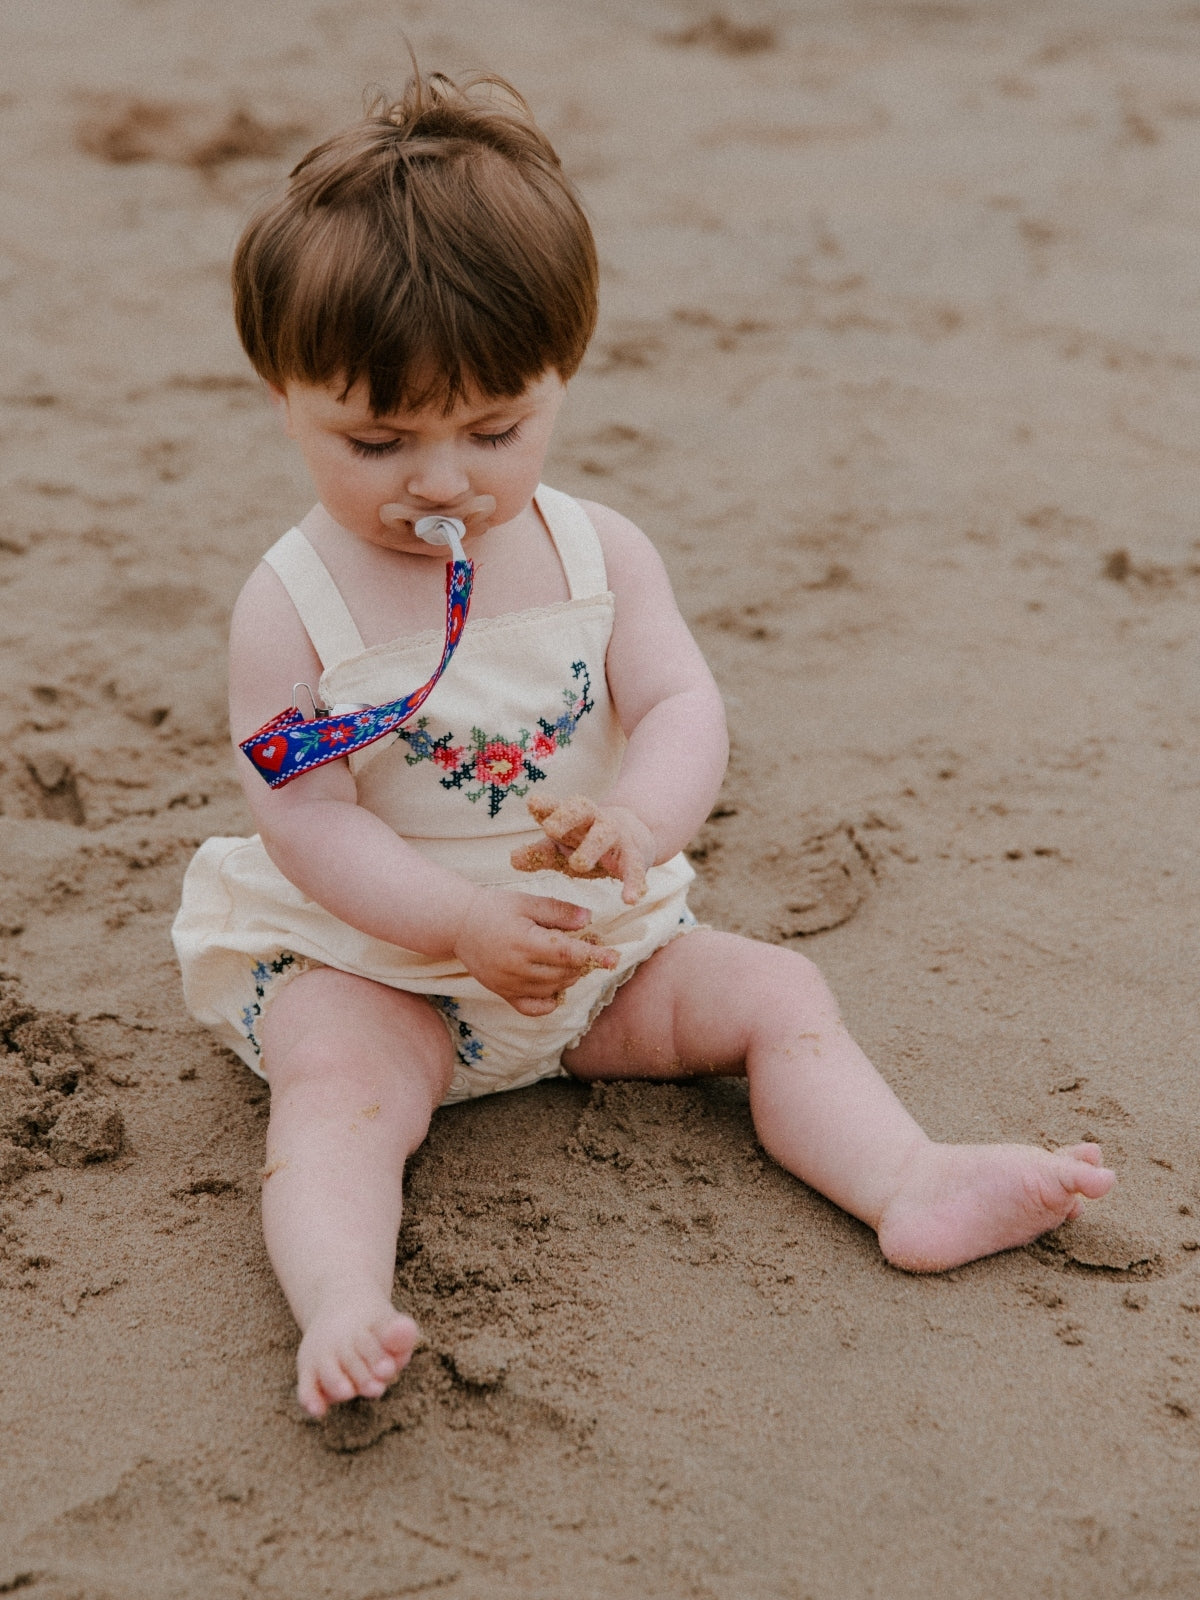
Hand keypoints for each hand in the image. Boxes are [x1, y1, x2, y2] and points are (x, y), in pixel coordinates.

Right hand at [452, 886, 617, 1016]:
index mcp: (523, 942)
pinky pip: (533, 1008)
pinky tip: (556, 985)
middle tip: (588, 944)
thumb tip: (588, 919)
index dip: (593, 956)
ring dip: (569, 976)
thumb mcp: (527, 902)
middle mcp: (516, 968)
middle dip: (582, 961)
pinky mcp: (503, 994)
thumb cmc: (494, 908)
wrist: (459, 924)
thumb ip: (558, 911)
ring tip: (572, 958)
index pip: (566, 953)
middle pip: (563, 973)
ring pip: (553, 989)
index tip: (614, 958)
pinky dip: (550, 1001)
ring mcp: (509, 984)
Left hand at [510, 795, 653, 905]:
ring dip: (591, 848)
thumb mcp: (560, 848)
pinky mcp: (634, 855)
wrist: (635, 834)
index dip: (545, 806)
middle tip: (551, 829)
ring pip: (604, 835)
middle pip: (580, 811)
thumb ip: (538, 853)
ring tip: (578, 864)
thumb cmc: (586, 842)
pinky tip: (630, 899)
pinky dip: (633, 883)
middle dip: (566, 818)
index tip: (533, 803)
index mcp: (572, 817)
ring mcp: (615, 835)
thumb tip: (512, 859)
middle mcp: (594, 820)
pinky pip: (634, 868)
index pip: (556, 807)